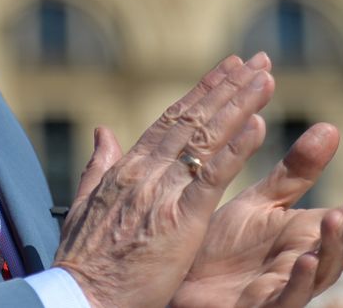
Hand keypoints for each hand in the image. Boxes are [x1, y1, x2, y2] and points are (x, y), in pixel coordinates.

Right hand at [54, 53, 273, 307]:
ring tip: (265, 78)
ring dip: (240, 104)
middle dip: (230, 86)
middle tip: (259, 59)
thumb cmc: (83, 263)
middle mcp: (145, 171)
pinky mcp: (180, 220)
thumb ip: (97, 166)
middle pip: (195, 118)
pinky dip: (236, 148)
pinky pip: (212, 177)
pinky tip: (258, 126)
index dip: (204, 90)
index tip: (229, 67)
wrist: (77, 300)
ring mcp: (161, 192)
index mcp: (127, 168)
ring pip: (207, 137)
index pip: (173, 118)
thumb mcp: (85, 206)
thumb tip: (102, 131)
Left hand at [173, 123, 342, 307]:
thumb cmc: (223, 244)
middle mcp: (306, 265)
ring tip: (336, 218)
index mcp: (309, 238)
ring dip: (333, 249)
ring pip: (323, 275)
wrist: (179, 275)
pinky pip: (288, 299)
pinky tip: (306, 260)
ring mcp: (286, 289)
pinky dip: (301, 282)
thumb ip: (297, 172)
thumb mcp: (263, 201)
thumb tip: (332, 127)